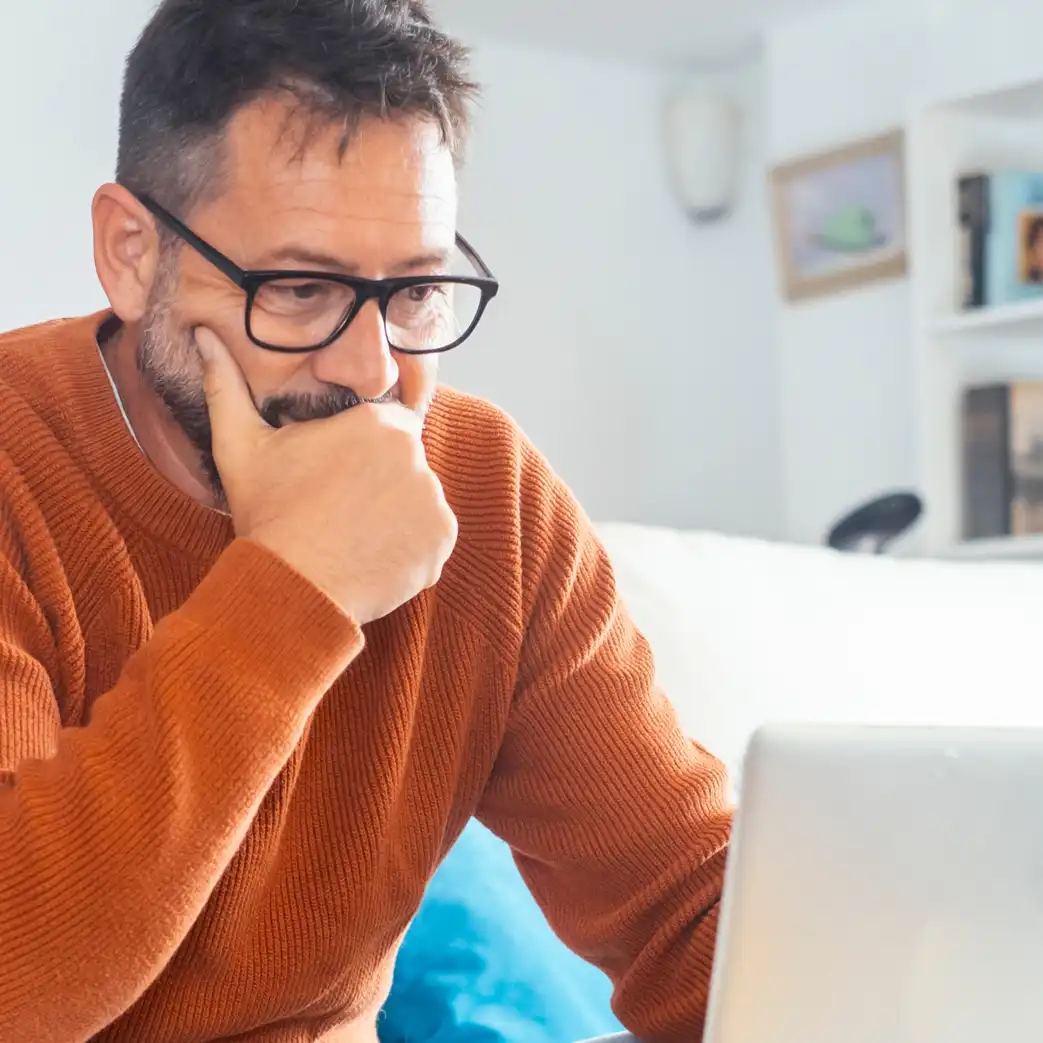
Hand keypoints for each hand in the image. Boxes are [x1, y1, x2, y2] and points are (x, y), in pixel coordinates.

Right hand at [195, 327, 457, 623]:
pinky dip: (410, 549)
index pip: (385, 425)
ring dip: (396, 515)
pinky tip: (372, 557)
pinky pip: (431, 539)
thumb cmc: (268, 513)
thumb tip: (204, 336)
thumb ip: (227, 386)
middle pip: (404, 462)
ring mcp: (434, 500)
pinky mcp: (442, 541)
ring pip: (419, 500)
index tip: (337, 473)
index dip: (360, 449)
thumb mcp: (240, 445)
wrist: (291, 586)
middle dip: (380, 481)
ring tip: (354, 536)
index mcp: (378, 422)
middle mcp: (416, 455)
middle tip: (341, 508)